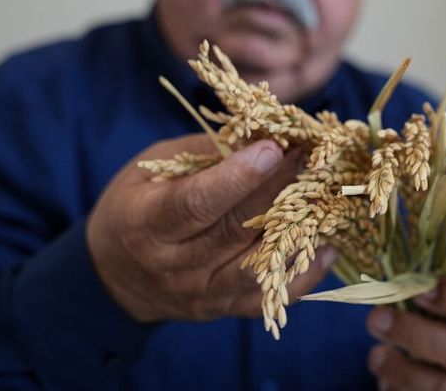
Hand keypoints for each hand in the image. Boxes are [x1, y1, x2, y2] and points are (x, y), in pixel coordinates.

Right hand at [87, 134, 336, 322]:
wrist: (115, 273)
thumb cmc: (137, 204)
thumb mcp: (154, 168)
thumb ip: (205, 154)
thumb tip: (263, 135)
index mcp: (146, 222)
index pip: (195, 203)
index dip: (236, 177)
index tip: (273, 148)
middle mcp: (172, 264)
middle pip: (234, 229)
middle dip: (279, 189)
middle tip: (313, 157)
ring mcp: (200, 292)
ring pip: (258, 265)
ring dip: (298, 230)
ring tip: (327, 197)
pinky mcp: (224, 310)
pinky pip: (271, 296)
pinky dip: (304, 274)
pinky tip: (329, 245)